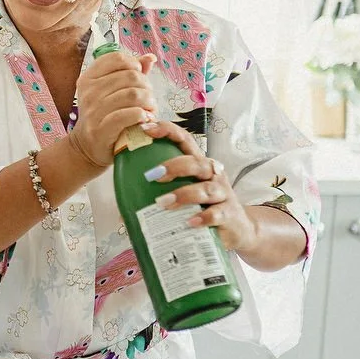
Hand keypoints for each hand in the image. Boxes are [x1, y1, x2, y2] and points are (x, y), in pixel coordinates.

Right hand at [68, 50, 158, 175]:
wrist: (88, 146)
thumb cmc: (104, 115)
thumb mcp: (111, 91)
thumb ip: (130, 73)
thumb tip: (150, 58)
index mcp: (89, 78)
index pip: (117, 59)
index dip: (134, 65)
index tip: (138, 77)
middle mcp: (89, 92)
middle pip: (131, 76)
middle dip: (147, 87)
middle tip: (148, 99)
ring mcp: (93, 111)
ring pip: (133, 94)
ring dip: (149, 102)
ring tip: (149, 110)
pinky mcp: (101, 130)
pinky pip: (130, 114)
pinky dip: (143, 115)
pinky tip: (145, 119)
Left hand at [140, 121, 260, 253]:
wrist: (238, 230)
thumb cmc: (203, 208)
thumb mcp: (184, 198)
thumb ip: (158, 197)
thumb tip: (121, 212)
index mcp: (199, 164)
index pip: (185, 140)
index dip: (167, 131)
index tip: (145, 128)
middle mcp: (213, 175)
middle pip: (196, 163)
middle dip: (174, 166)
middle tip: (152, 175)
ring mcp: (223, 194)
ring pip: (206, 189)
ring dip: (184, 194)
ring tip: (163, 203)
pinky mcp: (230, 215)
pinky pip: (217, 214)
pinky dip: (203, 217)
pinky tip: (189, 222)